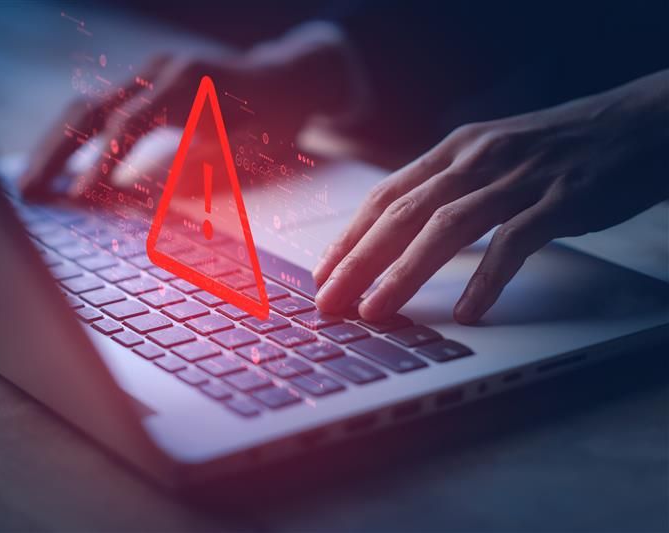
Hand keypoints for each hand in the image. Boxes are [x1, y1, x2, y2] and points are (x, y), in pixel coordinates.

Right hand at [18, 22, 356, 200]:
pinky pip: (103, 109)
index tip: (79, 198)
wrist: (293, 76)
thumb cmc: (279, 118)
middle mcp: (163, 69)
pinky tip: (60, 168)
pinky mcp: (148, 82)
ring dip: (56, 147)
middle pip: (93, 109)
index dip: (102, 162)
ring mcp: (152, 71)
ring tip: (31, 185)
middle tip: (29, 194)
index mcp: (189, 84)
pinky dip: (78, 139)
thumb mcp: (253, 149)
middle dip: (57, 153)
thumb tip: (149, 207)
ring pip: (89, 107)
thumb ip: (205, 172)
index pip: (129, 124)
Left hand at [314, 70, 668, 323]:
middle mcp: (477, 159)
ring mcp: (518, 179)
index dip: (349, 237)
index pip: (386, 196)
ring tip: (376, 312)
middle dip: (359, 261)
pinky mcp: (561, 200)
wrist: (638, 123)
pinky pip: (514, 242)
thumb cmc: (558, 148)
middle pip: (402, 214)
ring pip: (446, 227)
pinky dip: (486, 278)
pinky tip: (466, 311)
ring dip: (404, 273)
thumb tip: (402, 231)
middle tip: (331, 302)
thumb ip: (449, 187)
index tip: (323, 273)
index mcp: (455, 150)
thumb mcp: (491, 155)